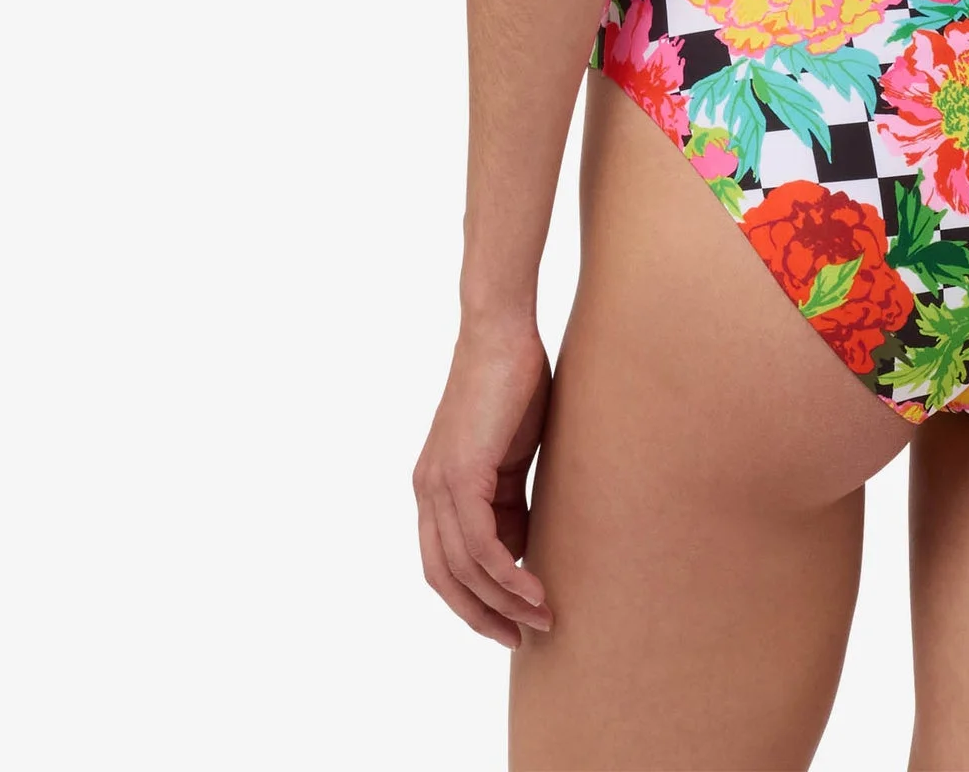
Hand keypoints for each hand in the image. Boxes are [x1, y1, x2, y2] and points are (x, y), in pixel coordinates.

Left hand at [415, 317, 554, 645]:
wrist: (502, 331)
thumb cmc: (513, 382)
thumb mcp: (511, 455)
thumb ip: (508, 499)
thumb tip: (521, 546)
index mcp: (435, 487)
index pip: (444, 564)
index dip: (473, 600)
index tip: (510, 622)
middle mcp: (427, 491)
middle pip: (445, 579)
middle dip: (483, 615)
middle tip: (523, 637)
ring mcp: (438, 484)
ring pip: (463, 568)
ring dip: (503, 602)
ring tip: (541, 618)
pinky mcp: (459, 475)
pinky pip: (479, 544)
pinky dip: (506, 574)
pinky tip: (534, 587)